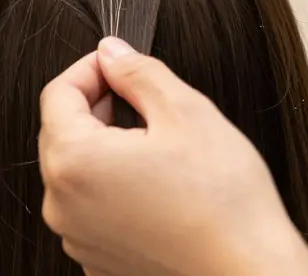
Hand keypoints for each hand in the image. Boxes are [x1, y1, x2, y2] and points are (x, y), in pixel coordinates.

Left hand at [38, 37, 307, 275]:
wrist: (249, 272)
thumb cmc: (223, 201)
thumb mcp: (185, 112)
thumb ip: (138, 72)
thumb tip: (112, 53)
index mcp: (73, 161)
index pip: (58, 94)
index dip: (90, 68)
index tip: (120, 64)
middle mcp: (61, 205)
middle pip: (61, 133)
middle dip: (97, 107)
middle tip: (144, 100)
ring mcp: (77, 238)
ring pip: (78, 171)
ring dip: (107, 148)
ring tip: (158, 146)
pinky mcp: (98, 260)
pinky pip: (92, 208)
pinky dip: (114, 188)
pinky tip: (158, 185)